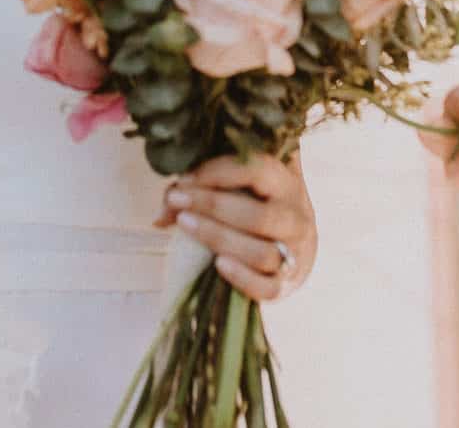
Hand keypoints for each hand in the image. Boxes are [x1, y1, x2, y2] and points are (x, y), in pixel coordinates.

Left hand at [152, 151, 316, 301]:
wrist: (295, 244)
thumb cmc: (256, 204)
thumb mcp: (239, 184)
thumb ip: (200, 188)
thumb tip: (161, 215)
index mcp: (286, 183)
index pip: (258, 170)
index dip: (218, 172)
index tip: (185, 179)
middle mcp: (297, 217)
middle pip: (259, 216)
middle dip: (213, 206)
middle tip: (177, 200)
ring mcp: (295, 254)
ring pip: (262, 253)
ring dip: (219, 238)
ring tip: (185, 225)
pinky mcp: (286, 285)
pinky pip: (267, 288)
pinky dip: (241, 278)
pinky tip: (217, 264)